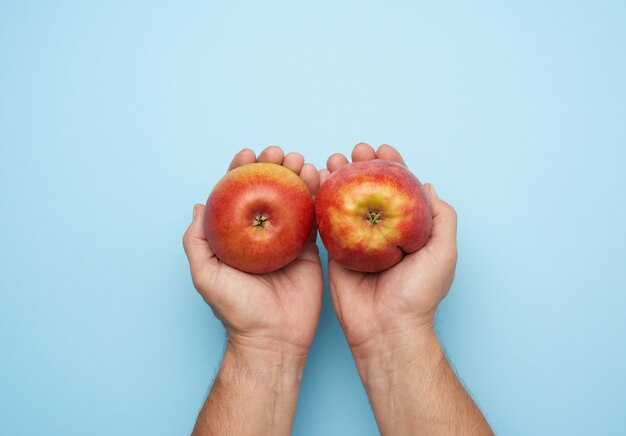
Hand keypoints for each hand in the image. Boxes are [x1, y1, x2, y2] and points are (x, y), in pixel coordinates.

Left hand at [183, 146, 322, 361]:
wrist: (273, 339)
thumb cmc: (236, 310)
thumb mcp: (205, 275)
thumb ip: (196, 242)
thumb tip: (199, 206)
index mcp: (237, 237)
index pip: (237, 196)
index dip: (240, 171)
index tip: (247, 154)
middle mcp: (262, 235)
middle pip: (268, 191)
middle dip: (273, 167)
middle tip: (279, 154)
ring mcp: (287, 241)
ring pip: (294, 200)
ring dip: (297, 176)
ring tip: (301, 161)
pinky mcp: (309, 250)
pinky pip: (315, 219)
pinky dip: (318, 197)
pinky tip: (319, 179)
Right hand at [319, 142, 457, 365]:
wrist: (386, 329)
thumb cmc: (418, 295)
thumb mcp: (443, 253)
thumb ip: (442, 218)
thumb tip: (427, 186)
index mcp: (407, 231)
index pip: (399, 190)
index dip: (392, 166)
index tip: (383, 149)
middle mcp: (380, 232)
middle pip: (370, 190)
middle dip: (362, 166)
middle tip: (355, 151)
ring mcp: (356, 242)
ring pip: (346, 201)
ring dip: (339, 177)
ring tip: (334, 160)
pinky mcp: (335, 253)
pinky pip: (325, 222)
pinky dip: (320, 200)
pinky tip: (316, 182)